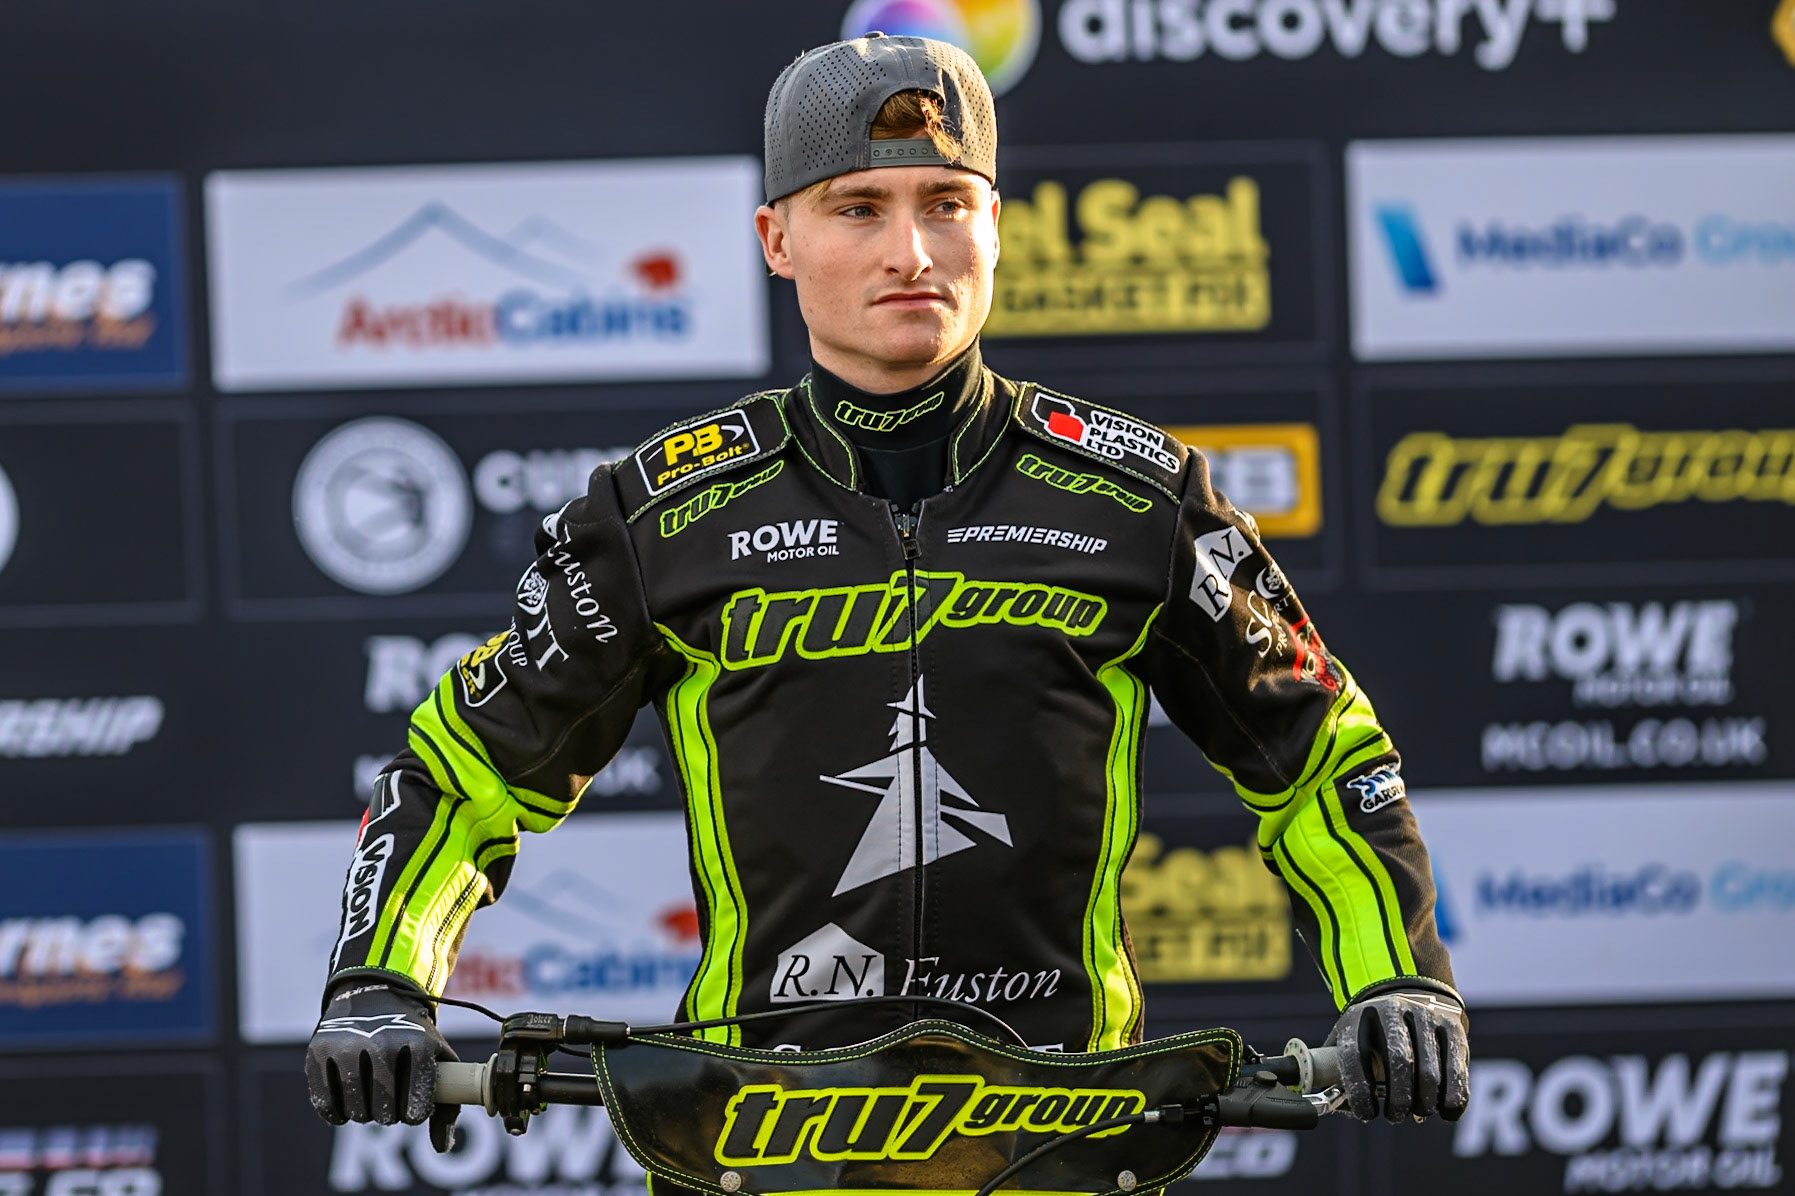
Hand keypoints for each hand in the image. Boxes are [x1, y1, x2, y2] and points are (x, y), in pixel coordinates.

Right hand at [304, 979, 459, 1150]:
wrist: (377, 994)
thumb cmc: (413, 1036)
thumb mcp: (438, 1058)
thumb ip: (447, 1104)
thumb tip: (441, 1148)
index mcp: (418, 1044)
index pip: (417, 1107)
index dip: (415, 1115)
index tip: (412, 1109)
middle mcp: (382, 1043)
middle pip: (384, 1113)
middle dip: (388, 1116)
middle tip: (389, 1103)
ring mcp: (347, 1046)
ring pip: (355, 1111)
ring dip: (363, 1114)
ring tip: (371, 1100)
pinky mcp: (319, 1051)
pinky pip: (325, 1104)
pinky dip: (336, 1114)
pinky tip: (347, 1105)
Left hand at [1326, 987, 1468, 1122]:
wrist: (1411, 999)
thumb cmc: (1373, 1036)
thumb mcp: (1350, 1041)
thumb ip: (1336, 1072)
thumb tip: (1330, 1105)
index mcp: (1358, 1015)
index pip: (1355, 1054)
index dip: (1359, 1090)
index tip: (1366, 1114)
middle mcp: (1392, 1009)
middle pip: (1398, 1060)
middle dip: (1398, 1099)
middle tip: (1394, 1116)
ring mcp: (1425, 1016)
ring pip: (1429, 1071)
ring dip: (1424, 1103)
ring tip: (1418, 1113)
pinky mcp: (1452, 1028)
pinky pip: (1456, 1071)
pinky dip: (1453, 1099)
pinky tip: (1445, 1113)